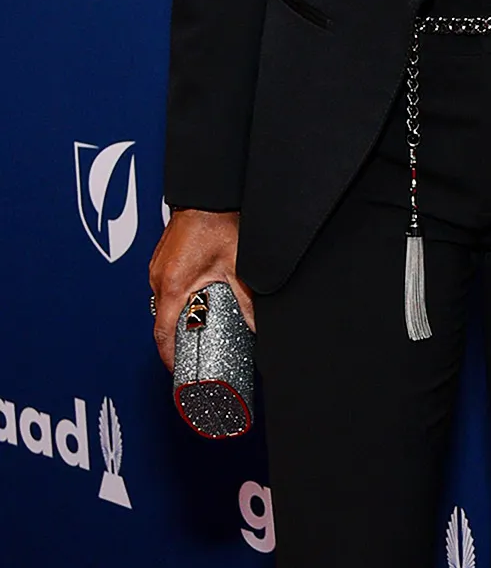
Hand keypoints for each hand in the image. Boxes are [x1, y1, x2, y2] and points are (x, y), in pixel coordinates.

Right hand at [148, 209, 254, 370]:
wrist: (207, 195)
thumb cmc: (216, 222)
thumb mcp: (236, 266)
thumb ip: (247, 300)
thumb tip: (255, 325)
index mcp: (172, 284)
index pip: (163, 334)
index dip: (170, 358)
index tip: (179, 371)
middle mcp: (159, 278)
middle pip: (162, 321)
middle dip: (176, 340)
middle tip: (193, 354)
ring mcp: (158, 267)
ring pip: (163, 304)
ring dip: (177, 318)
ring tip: (197, 329)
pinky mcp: (162, 259)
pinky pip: (165, 288)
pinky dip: (177, 299)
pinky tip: (195, 300)